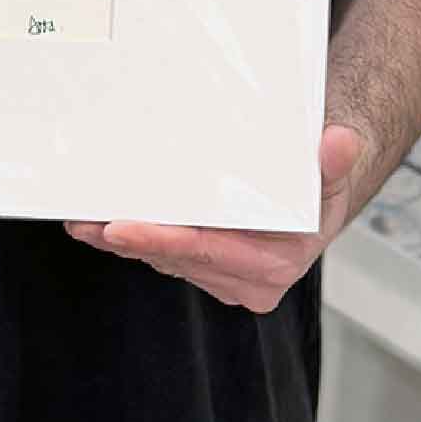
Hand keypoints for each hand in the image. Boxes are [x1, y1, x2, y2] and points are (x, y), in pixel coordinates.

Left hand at [63, 124, 364, 312]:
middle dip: (130, 242)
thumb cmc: (318, 180)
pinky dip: (132, 240)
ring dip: (123, 243)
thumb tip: (339, 142)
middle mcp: (246, 279)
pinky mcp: (205, 264)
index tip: (123, 229)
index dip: (163, 241)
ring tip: (81, 222)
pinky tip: (99, 226)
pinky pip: (164, 254)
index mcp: (275, 263)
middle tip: (86, 224)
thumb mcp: (330, 168)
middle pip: (177, 259)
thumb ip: (334, 160)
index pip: (208, 252)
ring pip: (165, 260)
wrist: (317, 192)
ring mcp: (222, 275)